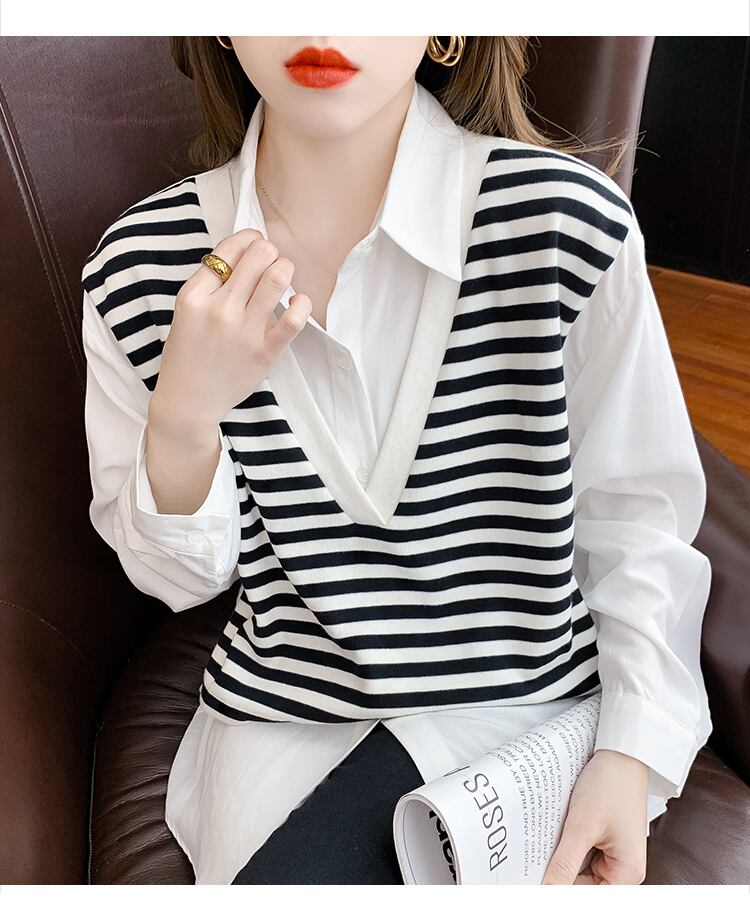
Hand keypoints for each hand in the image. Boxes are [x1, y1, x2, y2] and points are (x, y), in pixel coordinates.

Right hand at [152, 229, 311, 429]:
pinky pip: (295, 319)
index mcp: (194, 296)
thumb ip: (212, 283)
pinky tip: (297, 302)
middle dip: (270, 251)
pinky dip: (302, 303)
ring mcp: (244, 331)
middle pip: (259, 255)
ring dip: (286, 269)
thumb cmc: (189, 353)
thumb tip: (248, 249)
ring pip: (278, 277)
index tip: (255, 246)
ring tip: (282, 278)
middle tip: (270, 263)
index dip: (249, 239)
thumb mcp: (187, 311)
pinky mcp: (265, 352)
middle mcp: (219, 310)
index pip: (230, 248)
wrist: (189, 401)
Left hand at [541, 748, 648, 884]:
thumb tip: (546, 891)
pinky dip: (568, 848)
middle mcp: (624, 870)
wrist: (621, 754)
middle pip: (583, 886)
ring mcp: (615, 855)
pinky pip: (582, 855)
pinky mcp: (606, 842)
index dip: (558, 889)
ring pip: (580, 871)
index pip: (586, 896)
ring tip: (544, 845)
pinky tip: (555, 836)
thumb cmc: (610, 785)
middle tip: (534, 862)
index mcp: (627, 874)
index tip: (533, 882)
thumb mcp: (582, 826)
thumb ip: (564, 864)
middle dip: (558, 874)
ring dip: (562, 861)